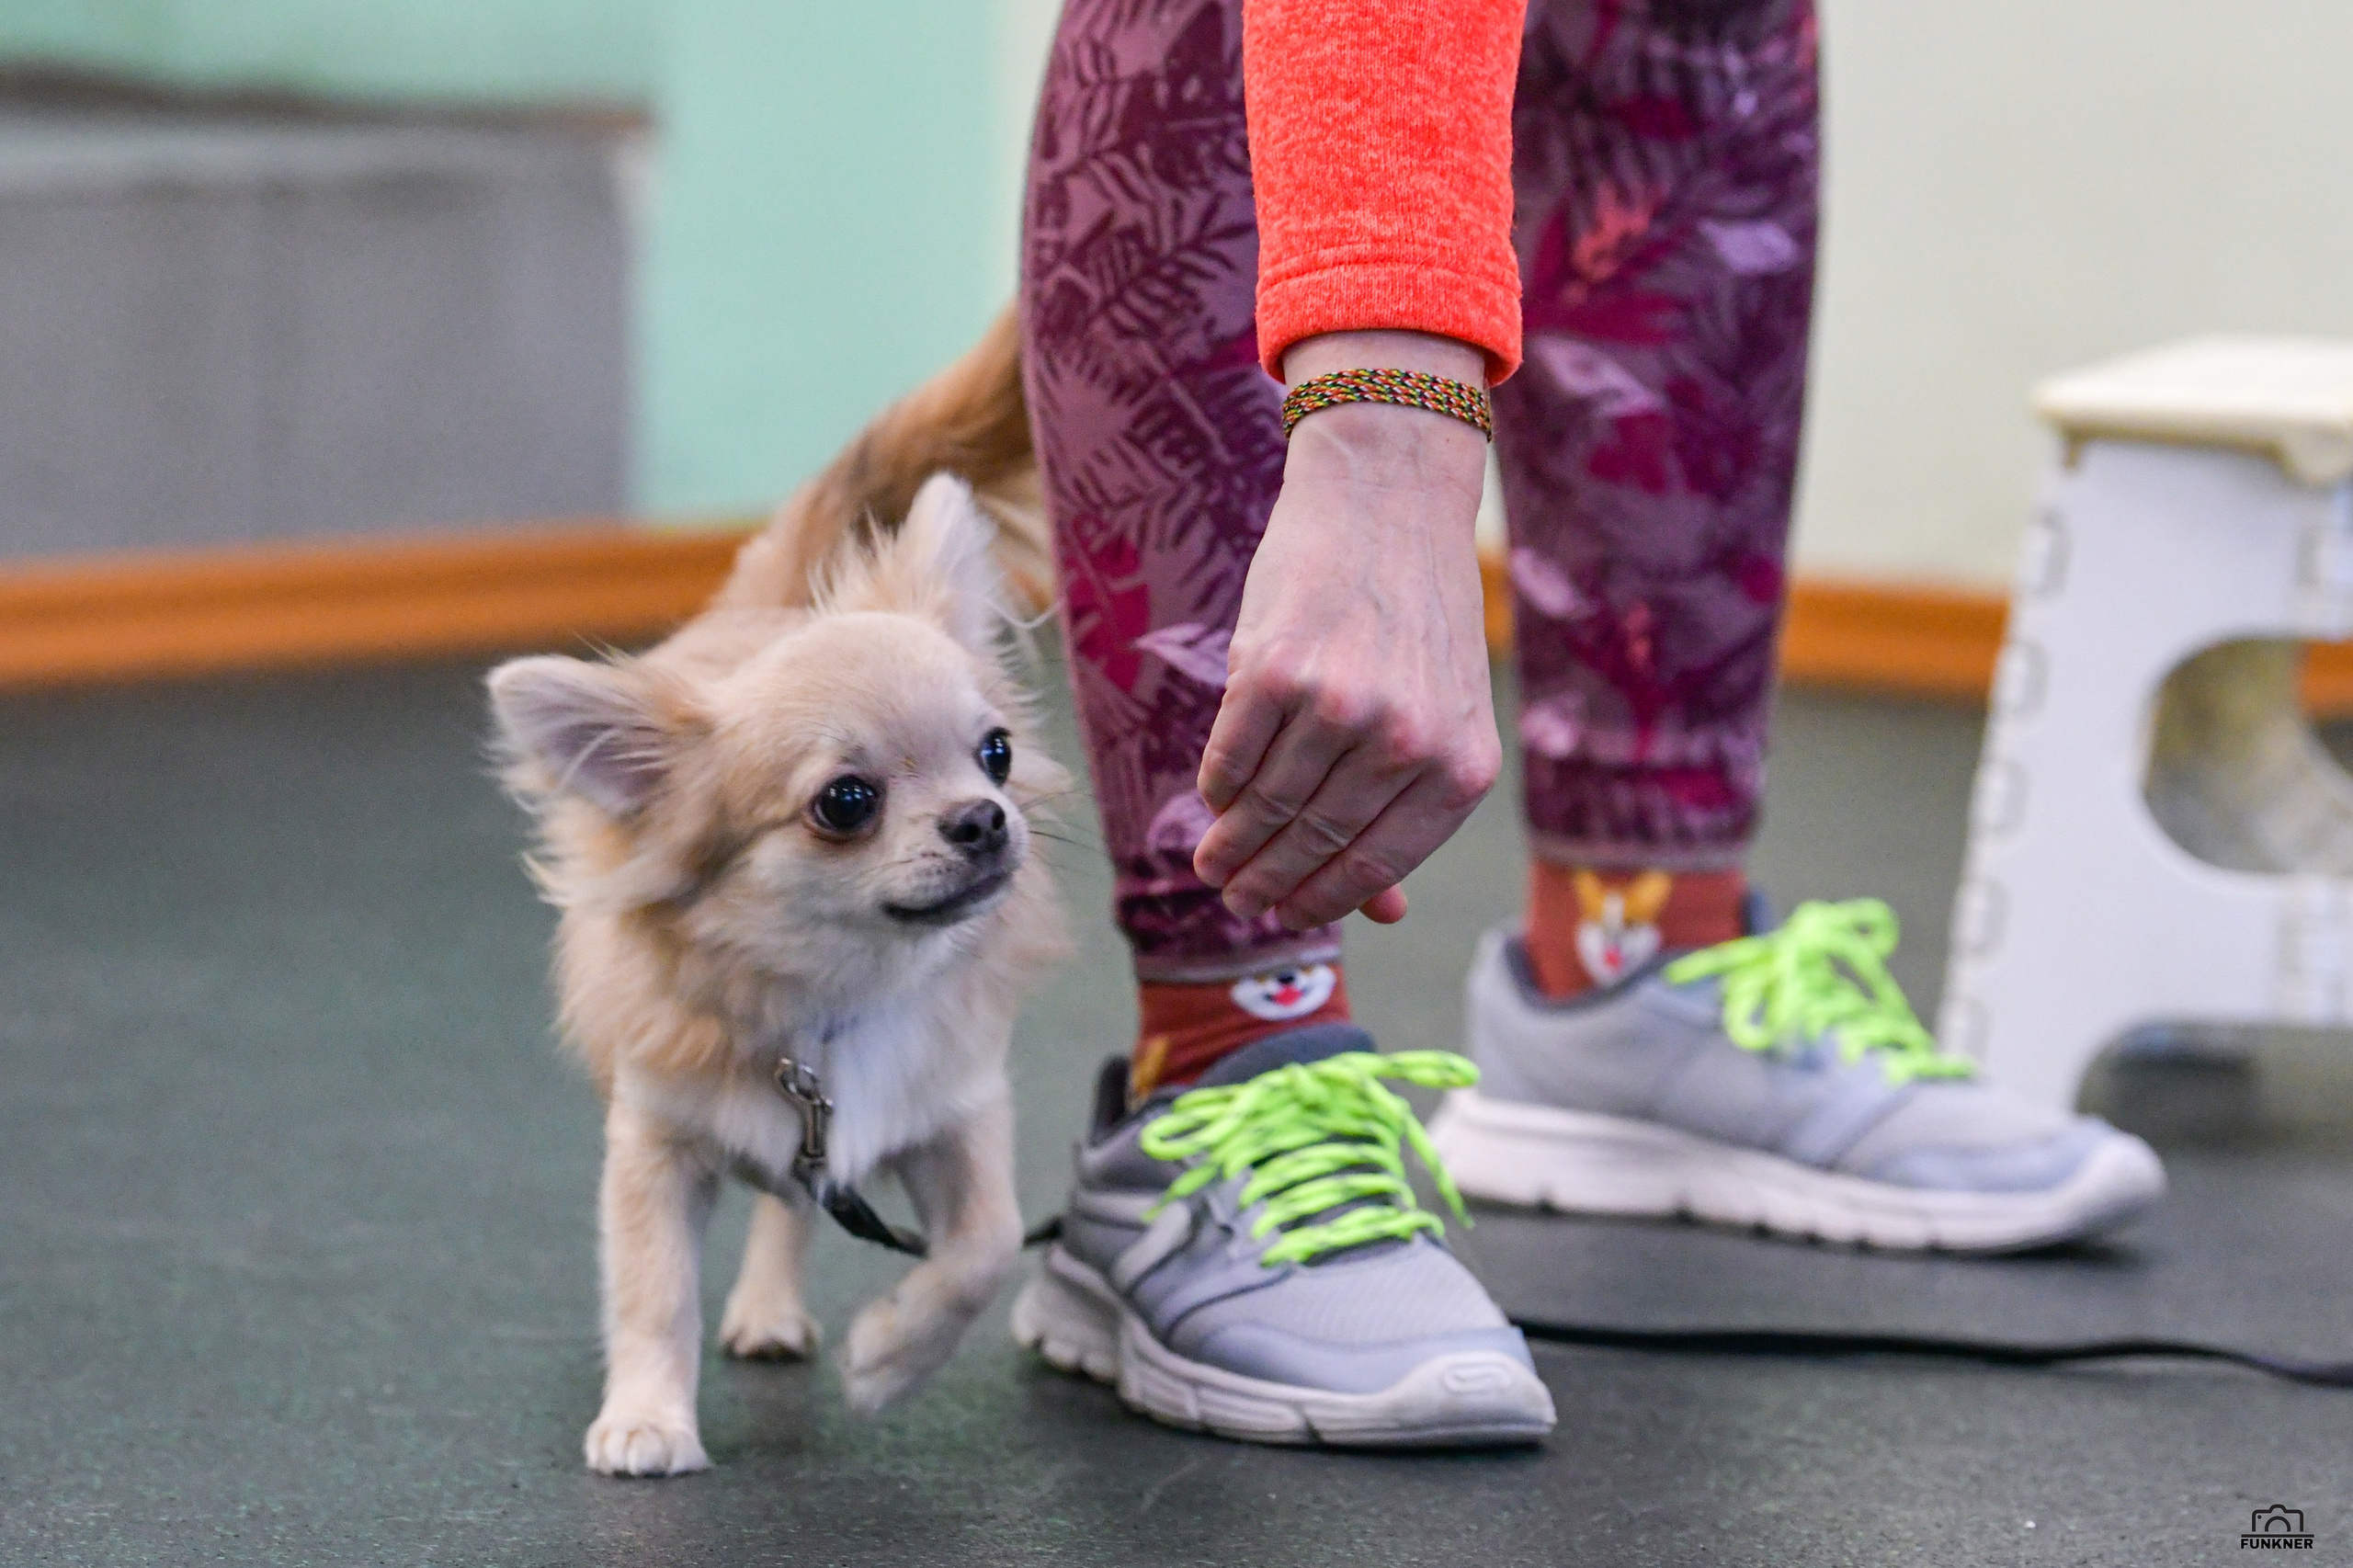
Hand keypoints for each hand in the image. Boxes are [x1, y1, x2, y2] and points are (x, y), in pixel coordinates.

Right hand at [1193, 330, 1501, 930]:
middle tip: (1234, 898)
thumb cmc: (1413, 615)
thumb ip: (1407, 810)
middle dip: (1266, 883)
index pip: (1376, 867)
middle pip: (1313, 843)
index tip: (1285, 916)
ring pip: (1265, 809)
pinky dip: (1217, 789)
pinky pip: (1231, 759)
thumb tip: (1381, 914)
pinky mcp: (1275, 672)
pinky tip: (1213, 802)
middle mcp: (1405, 744)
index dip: (1322, 901)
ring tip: (1210, 863)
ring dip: (1230, 848)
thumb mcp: (1441, 715)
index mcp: (1460, 768)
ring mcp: (1340, 707)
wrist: (1388, 496)